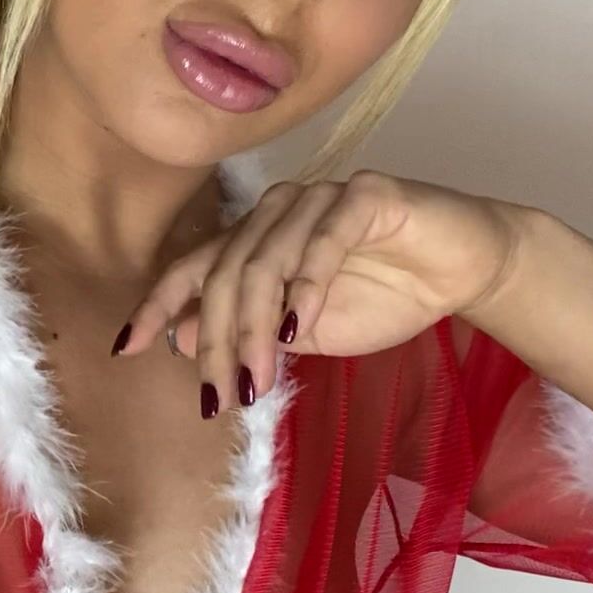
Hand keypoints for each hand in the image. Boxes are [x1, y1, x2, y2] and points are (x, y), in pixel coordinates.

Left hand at [113, 170, 532, 417]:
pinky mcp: (366, 196)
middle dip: (217, 341)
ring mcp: (320, 197)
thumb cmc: (385, 295)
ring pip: (265, 259)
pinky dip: (304, 287)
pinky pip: (323, 241)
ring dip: (254, 327)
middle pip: (225, 273)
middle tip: (221, 396)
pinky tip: (296, 329)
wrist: (464, 269)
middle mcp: (278, 209)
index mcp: (257, 238)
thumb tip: (182, 340)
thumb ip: (249, 333)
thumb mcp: (303, 332)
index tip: (128, 349)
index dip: (158, 306)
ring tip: (256, 379)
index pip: (194, 269)